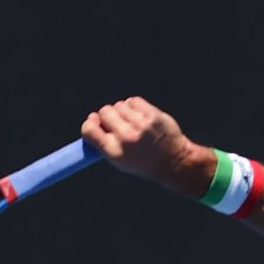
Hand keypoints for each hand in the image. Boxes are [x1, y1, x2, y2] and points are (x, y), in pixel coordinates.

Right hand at [81, 96, 211, 195]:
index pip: (89, 129)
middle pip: (104, 112)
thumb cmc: (143, 161)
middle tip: (117, 122)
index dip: (90, 122)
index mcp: (114, 152)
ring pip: (119, 105)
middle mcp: (126, 138)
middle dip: (107, 115)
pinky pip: (133, 101)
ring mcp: (140, 126)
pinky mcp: (152, 116)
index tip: (95, 121)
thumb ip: (104, 142)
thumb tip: (91, 119)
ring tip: (132, 122)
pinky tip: (140, 116)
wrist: (173, 162)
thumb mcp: (120, 161)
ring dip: (122, 111)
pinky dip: (134, 106)